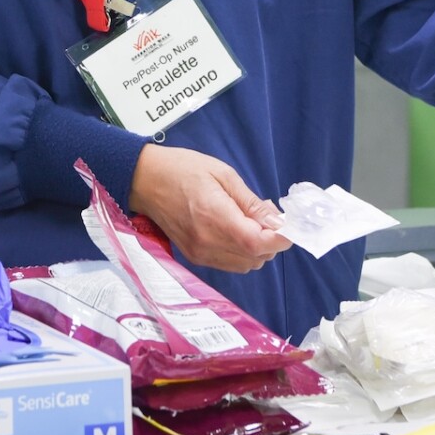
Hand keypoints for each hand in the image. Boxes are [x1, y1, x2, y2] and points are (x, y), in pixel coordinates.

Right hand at [127, 144, 291, 271]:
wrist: (144, 179)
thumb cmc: (182, 169)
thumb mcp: (222, 174)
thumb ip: (251, 202)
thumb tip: (277, 221)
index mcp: (214, 216)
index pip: (257, 243)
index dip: (280, 238)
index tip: (290, 226)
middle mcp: (207, 241)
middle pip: (255, 257)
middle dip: (271, 241)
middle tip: (269, 217)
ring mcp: (200, 252)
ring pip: (246, 264)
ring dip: (257, 248)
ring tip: (251, 223)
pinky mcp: (195, 256)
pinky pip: (230, 264)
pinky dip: (242, 252)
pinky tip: (237, 231)